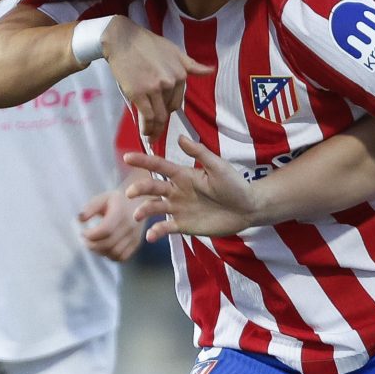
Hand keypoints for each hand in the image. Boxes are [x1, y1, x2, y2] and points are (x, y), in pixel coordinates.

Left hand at [77, 186, 144, 261]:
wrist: (139, 202)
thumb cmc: (116, 201)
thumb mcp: (102, 198)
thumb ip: (90, 208)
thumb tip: (79, 220)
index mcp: (120, 212)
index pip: (105, 230)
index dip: (90, 235)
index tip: (82, 232)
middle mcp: (129, 226)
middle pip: (108, 244)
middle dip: (91, 245)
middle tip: (85, 240)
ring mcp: (134, 236)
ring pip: (115, 253)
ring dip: (100, 252)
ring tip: (94, 244)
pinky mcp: (136, 243)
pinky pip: (122, 257)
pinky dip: (110, 256)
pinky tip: (104, 248)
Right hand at [104, 18, 207, 137]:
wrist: (122, 38)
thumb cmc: (147, 43)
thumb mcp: (174, 51)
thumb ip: (191, 65)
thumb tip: (211, 70)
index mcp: (181, 74)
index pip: (177, 100)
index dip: (169, 110)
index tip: (163, 116)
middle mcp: (170, 82)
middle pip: (169, 110)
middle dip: (163, 122)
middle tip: (157, 132)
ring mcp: (155, 89)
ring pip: (159, 116)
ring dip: (156, 130)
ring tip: (151, 137)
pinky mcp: (139, 93)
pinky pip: (147, 116)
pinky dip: (147, 128)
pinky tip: (145, 133)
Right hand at [124, 137, 265, 238]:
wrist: (247, 209)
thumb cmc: (235, 185)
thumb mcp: (218, 167)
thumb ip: (200, 153)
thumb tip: (180, 137)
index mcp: (183, 175)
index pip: (159, 166)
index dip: (143, 161)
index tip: (127, 157)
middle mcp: (176, 191)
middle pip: (152, 188)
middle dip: (140, 189)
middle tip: (131, 193)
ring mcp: (178, 208)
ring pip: (154, 208)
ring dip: (144, 210)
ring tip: (138, 215)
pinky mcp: (183, 225)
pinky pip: (165, 227)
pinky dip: (156, 231)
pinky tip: (151, 236)